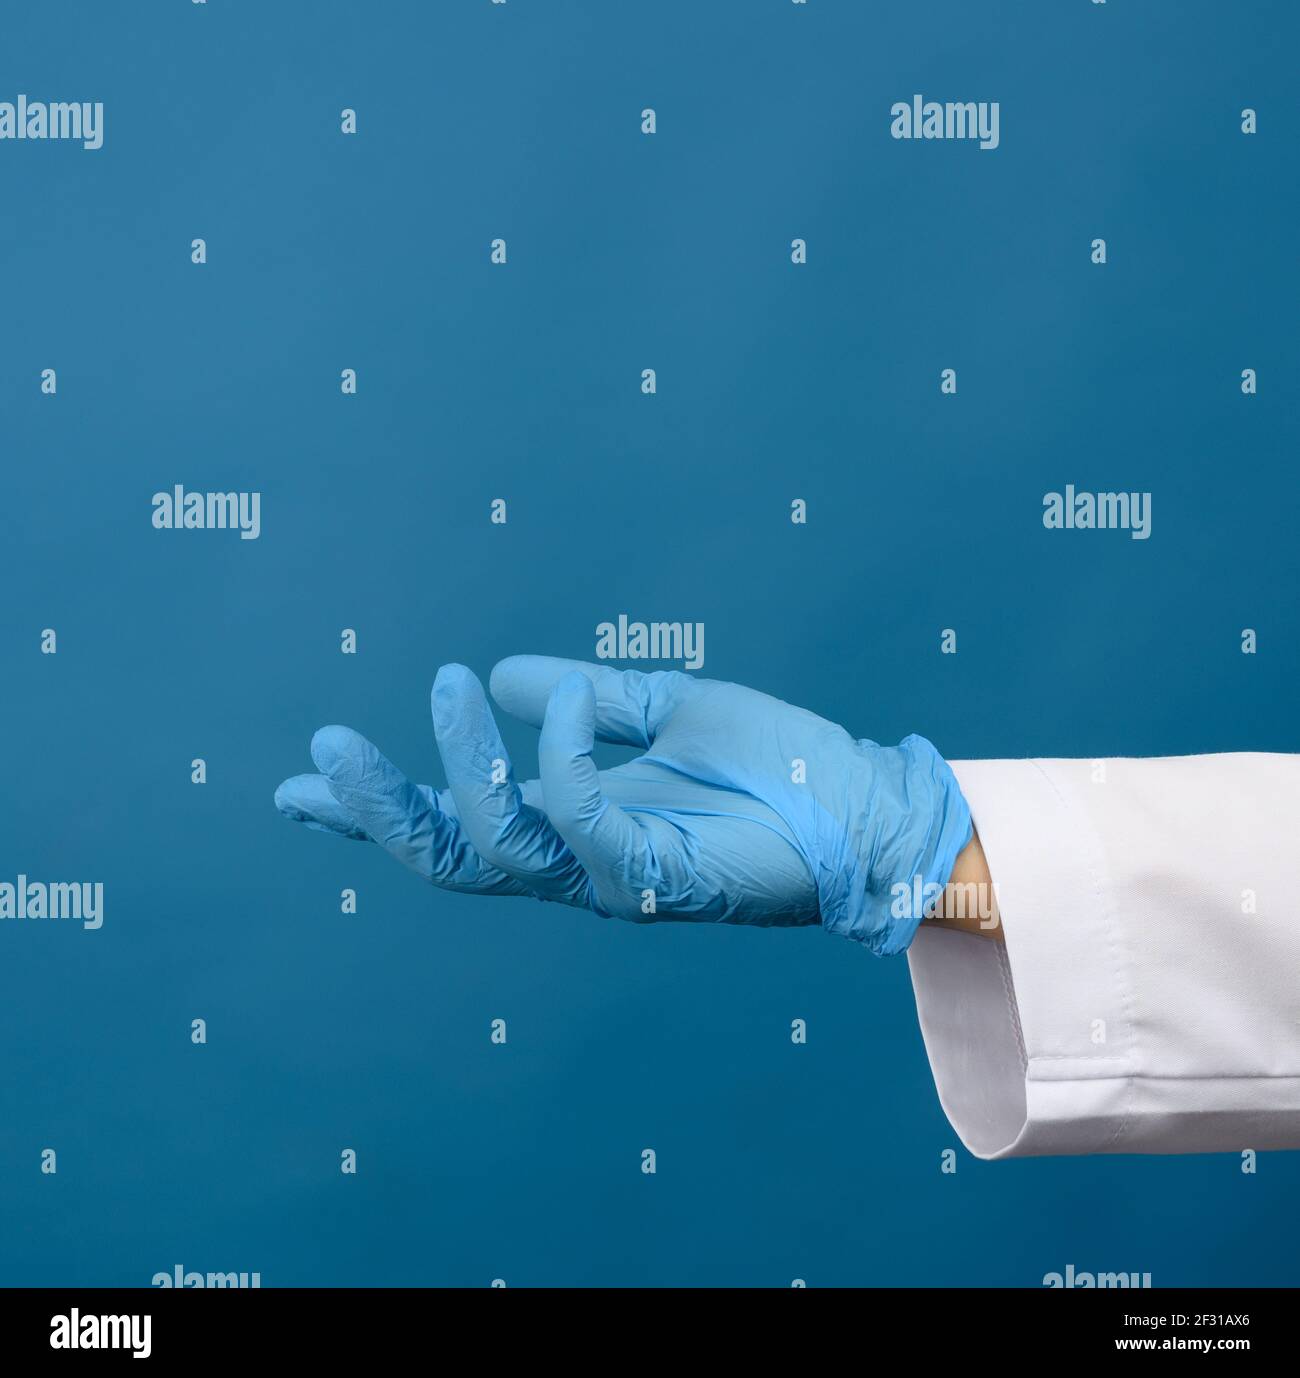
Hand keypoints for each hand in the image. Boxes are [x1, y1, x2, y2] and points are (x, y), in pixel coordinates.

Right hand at [274, 657, 971, 953]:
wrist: (867, 802)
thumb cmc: (776, 762)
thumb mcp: (668, 707)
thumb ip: (591, 698)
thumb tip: (502, 671)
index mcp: (575, 821)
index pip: (458, 823)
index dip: (377, 807)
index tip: (299, 782)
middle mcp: (582, 861)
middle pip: (450, 858)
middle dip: (377, 813)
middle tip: (320, 752)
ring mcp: (619, 877)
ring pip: (497, 849)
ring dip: (457, 766)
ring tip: (445, 682)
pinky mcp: (664, 879)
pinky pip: (581, 817)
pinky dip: (559, 749)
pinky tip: (560, 692)